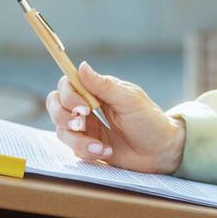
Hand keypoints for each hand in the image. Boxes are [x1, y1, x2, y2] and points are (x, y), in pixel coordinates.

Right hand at [45, 60, 185, 173]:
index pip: (67, 85)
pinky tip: (106, 151)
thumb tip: (82, 66)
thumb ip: (104, 85)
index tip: (82, 107)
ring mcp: (86, 128)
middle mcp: (87, 107)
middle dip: (64, 117)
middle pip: (55, 105)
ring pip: (61, 130)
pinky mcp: (87, 147)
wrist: (161, 151)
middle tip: (82, 125)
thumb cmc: (149, 121)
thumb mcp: (129, 100)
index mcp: (96, 90)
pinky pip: (73, 149)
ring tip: (101, 147)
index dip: (68, 95)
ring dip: (78, 140)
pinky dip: (87, 151)